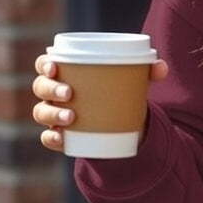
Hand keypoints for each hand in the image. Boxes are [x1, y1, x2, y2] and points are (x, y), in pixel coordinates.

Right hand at [31, 54, 168, 152]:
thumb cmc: (119, 92)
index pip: (45, 64)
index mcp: (66, 73)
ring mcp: (55, 115)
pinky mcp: (61, 136)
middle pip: (41, 87)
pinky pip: (48, 138)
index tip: (54, 66)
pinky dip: (52, 139)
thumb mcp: (134, 80)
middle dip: (50, 89)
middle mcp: (54, 93)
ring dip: (52, 114)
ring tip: (70, 117)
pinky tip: (62, 138)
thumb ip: (148, 71)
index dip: (44, 64)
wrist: (120, 122)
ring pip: (41, 112)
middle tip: (69, 93)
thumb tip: (161, 67)